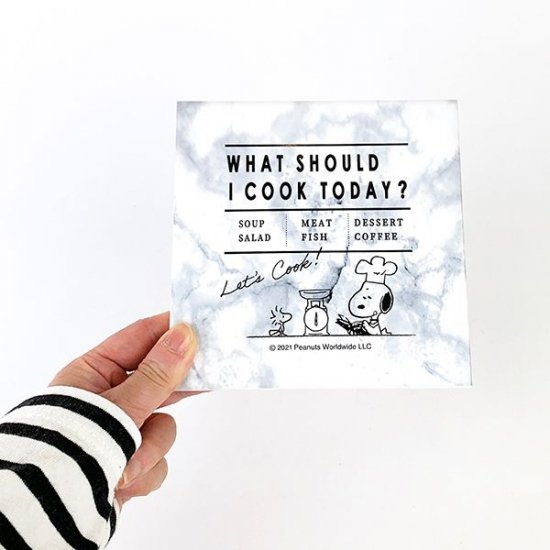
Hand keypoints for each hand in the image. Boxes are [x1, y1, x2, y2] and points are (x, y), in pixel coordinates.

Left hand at [50, 312, 198, 504]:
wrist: (52, 514)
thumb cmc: (74, 449)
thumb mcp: (120, 406)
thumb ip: (157, 373)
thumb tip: (184, 335)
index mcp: (94, 374)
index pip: (139, 338)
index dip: (169, 329)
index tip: (200, 324)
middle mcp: (108, 400)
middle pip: (157, 382)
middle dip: (175, 388)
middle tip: (210, 370)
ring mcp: (119, 433)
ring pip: (163, 426)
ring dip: (150, 446)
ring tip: (126, 462)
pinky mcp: (129, 462)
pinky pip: (157, 459)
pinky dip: (144, 471)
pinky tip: (121, 480)